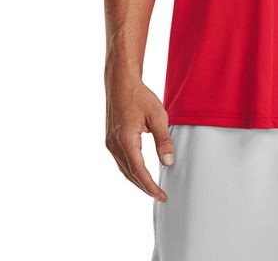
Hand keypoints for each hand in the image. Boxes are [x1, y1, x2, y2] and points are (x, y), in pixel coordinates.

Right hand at [105, 72, 174, 201]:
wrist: (120, 82)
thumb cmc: (139, 96)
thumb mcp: (157, 116)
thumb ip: (163, 140)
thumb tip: (168, 162)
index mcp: (126, 140)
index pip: (139, 171)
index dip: (150, 186)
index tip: (162, 195)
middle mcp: (114, 145)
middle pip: (130, 174)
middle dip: (144, 187)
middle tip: (160, 195)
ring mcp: (110, 143)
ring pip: (124, 169)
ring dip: (137, 180)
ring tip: (152, 188)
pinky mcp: (110, 139)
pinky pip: (120, 161)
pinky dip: (131, 170)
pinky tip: (140, 172)